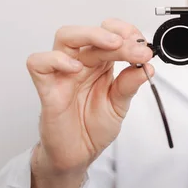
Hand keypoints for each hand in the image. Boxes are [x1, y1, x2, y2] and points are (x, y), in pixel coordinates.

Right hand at [27, 18, 152, 174]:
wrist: (77, 155)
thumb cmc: (93, 127)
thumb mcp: (120, 105)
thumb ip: (130, 84)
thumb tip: (147, 66)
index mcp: (100, 64)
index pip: (110, 34)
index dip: (126, 32)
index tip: (143, 44)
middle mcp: (81, 64)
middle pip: (90, 32)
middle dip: (114, 34)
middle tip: (133, 45)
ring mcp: (63, 74)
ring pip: (65, 37)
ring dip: (90, 35)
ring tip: (112, 46)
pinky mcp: (48, 89)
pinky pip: (39, 63)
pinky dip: (56, 59)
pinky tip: (75, 68)